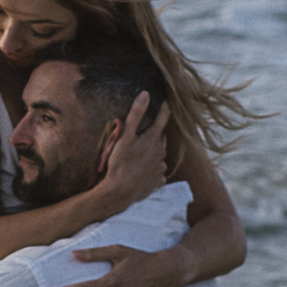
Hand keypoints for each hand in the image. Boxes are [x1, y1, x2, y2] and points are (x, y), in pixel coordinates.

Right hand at [99, 93, 168, 208]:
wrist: (119, 191)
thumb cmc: (120, 163)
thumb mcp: (125, 136)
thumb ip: (136, 114)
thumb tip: (145, 94)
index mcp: (153, 139)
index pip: (162, 119)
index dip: (164, 109)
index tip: (166, 101)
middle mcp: (161, 152)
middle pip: (161, 138)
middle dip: (155, 134)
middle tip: (143, 133)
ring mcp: (160, 167)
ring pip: (159, 155)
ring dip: (153, 152)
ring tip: (139, 155)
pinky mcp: (158, 181)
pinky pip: (157, 171)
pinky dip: (152, 169)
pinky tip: (141, 171)